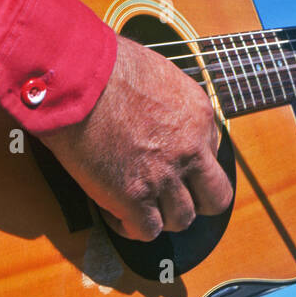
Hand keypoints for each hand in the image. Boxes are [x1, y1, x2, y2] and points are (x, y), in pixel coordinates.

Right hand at [37, 35, 232, 241]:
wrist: (80, 77)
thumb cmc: (107, 66)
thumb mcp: (159, 73)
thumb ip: (169, 100)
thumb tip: (158, 111)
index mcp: (199, 116)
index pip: (213, 153)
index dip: (190, 163)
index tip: (169, 163)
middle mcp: (190, 149)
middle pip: (215, 197)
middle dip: (196, 201)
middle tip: (171, 196)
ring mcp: (164, 176)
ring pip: (182, 219)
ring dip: (162, 216)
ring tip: (139, 205)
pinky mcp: (134, 196)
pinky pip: (146, 230)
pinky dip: (132, 228)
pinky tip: (117, 214)